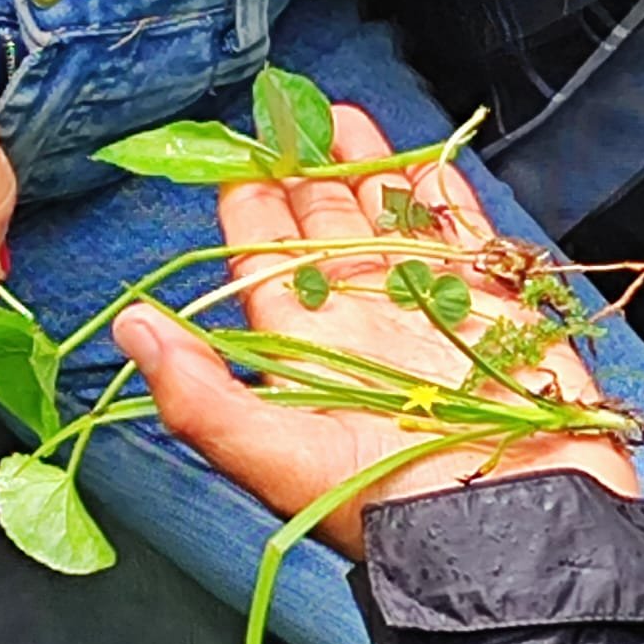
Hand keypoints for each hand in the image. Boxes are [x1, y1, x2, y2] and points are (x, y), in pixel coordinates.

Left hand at [114, 105, 637, 558]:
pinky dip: (443, 196)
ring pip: (388, 221)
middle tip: (287, 116)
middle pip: (324, 229)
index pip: (265, 262)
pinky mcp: (490, 303)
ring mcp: (426, 308)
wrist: (512, 527)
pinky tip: (425, 161)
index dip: (248, 208)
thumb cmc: (392, 502)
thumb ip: (200, 393)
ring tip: (344, 118)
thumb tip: (131, 327)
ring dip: (368, 169)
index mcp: (308, 348)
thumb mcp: (277, 456)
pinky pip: (460, 235)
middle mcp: (362, 322)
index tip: (236, 158)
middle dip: (305, 172)